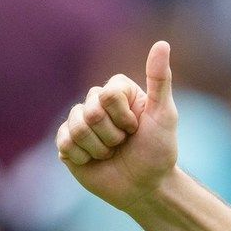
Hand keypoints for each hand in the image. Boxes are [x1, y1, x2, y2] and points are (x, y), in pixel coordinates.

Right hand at [56, 40, 178, 209]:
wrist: (146, 187)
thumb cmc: (158, 151)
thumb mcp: (165, 115)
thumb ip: (160, 80)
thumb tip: (162, 43)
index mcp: (116, 91)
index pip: (107, 95)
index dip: (124, 118)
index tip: (137, 128)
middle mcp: (95, 103)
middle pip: (90, 112)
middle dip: (113, 136)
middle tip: (124, 144)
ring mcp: (79, 122)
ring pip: (78, 129)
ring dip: (100, 149)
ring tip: (111, 154)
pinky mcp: (67, 144)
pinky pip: (65, 144)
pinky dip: (85, 158)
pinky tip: (95, 161)